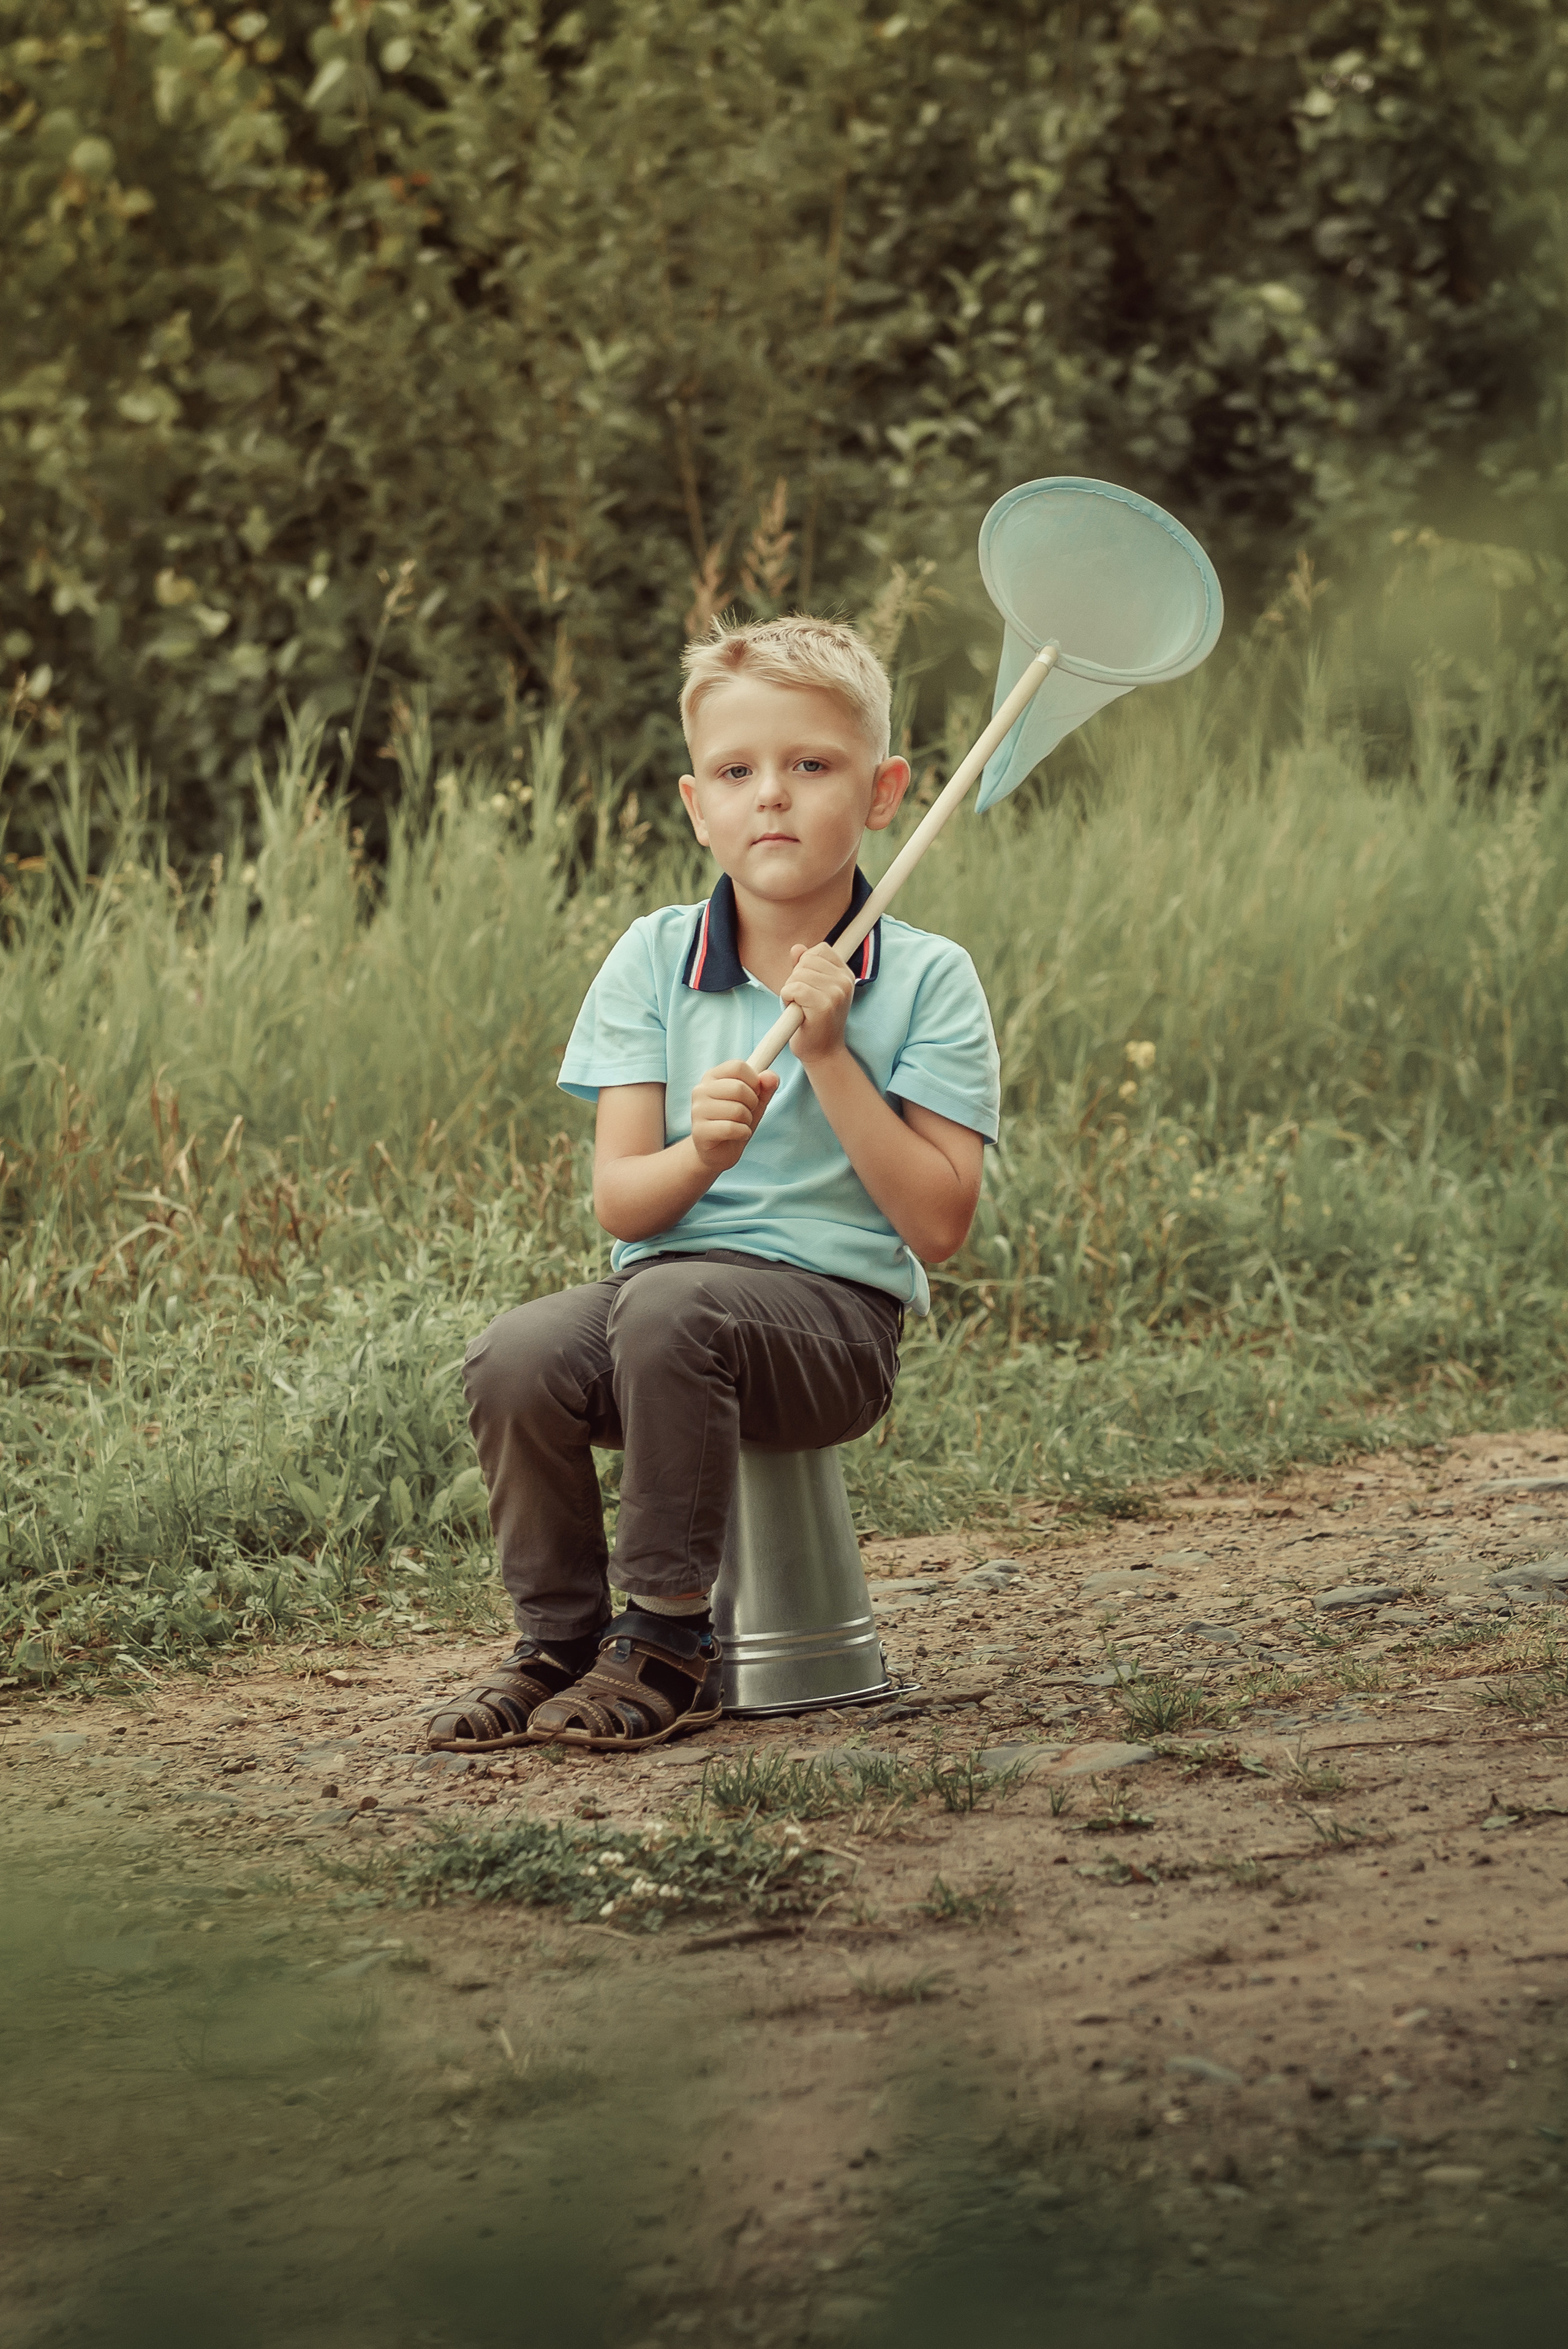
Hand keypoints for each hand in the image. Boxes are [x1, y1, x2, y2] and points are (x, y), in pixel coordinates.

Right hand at [690, 1059, 778, 1171]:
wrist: (718, 1151)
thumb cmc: (735, 1121)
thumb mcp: (755, 1102)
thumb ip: (765, 1087)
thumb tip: (771, 1076)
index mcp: (713, 1076)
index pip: (738, 1066)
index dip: (754, 1081)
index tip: (753, 1093)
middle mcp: (701, 1090)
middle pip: (739, 1088)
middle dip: (752, 1104)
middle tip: (747, 1113)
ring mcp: (697, 1110)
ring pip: (737, 1110)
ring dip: (747, 1121)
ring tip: (740, 1125)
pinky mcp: (699, 1131)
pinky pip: (731, 1128)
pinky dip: (743, 1133)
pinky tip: (738, 1135)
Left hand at [781, 941, 853, 1066]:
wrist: (823, 1052)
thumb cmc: (815, 1021)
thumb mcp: (813, 990)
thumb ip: (805, 967)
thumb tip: (797, 949)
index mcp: (845, 975)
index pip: (820, 950)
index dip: (805, 965)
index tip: (809, 986)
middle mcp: (844, 981)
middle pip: (806, 960)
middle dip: (796, 978)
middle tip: (803, 1000)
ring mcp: (836, 993)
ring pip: (798, 974)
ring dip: (790, 990)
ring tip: (800, 1007)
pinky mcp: (824, 1005)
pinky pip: (794, 988)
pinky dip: (787, 998)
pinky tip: (796, 1011)